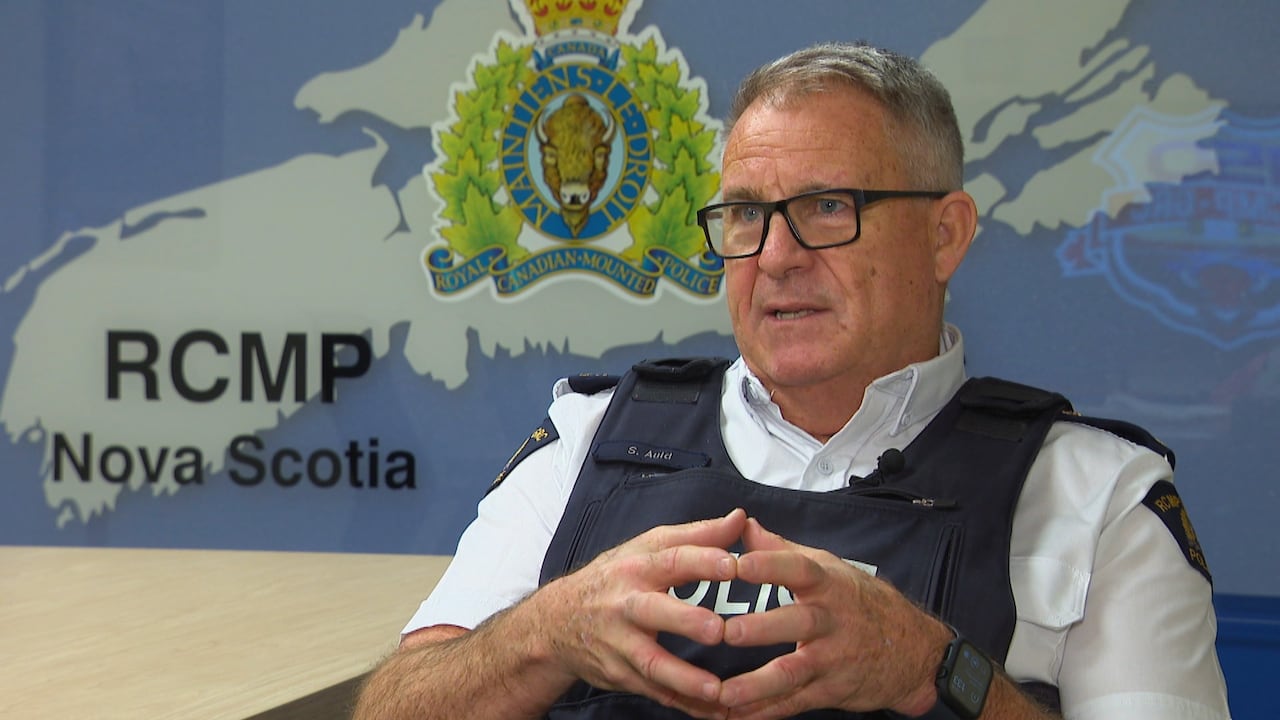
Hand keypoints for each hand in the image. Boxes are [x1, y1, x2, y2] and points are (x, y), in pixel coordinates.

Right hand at [537, 508, 748, 718]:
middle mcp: (627, 604)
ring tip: (716, 690)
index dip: (701, 561)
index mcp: (638, 567)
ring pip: (651, 662)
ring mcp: (621, 642)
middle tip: (718, 630)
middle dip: (685, 621)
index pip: (671, 559)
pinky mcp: (621, 673)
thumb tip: (740, 518)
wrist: (558, 621)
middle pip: (654, 611)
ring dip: (684, 678)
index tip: (733, 565)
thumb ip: (697, 536)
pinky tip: (712, 712)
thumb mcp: (647, 548)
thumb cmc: (616, 577)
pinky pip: (654, 691)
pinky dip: (683, 704)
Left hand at [718, 517, 948, 718]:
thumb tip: (742, 523)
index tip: (738, 564)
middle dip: (760, 629)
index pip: (799, 569)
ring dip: (756, 684)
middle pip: (795, 623)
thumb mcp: (828, 568)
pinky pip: (794, 703)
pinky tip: (734, 716)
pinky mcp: (831, 691)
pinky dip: (765, 712)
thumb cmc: (860, 602)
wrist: (915, 651)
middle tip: (724, 632)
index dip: (769, 566)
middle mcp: (831, 621)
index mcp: (828, 585)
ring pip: (793, 671)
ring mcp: (832, 659)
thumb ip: (780, 549)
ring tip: (722, 692)